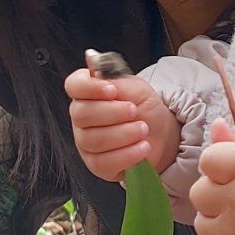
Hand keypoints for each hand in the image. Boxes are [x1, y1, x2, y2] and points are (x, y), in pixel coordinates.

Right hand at [66, 65, 179, 179]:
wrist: (160, 132)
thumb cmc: (144, 108)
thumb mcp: (135, 87)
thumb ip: (116, 80)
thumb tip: (95, 69)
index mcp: (88, 93)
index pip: (74, 85)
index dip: (90, 88)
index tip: (112, 90)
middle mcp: (82, 118)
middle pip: (82, 114)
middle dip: (113, 112)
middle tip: (134, 111)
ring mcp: (86, 143)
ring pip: (93, 139)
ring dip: (124, 133)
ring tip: (143, 129)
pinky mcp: (96, 165)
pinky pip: (104, 162)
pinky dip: (127, 154)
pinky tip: (141, 147)